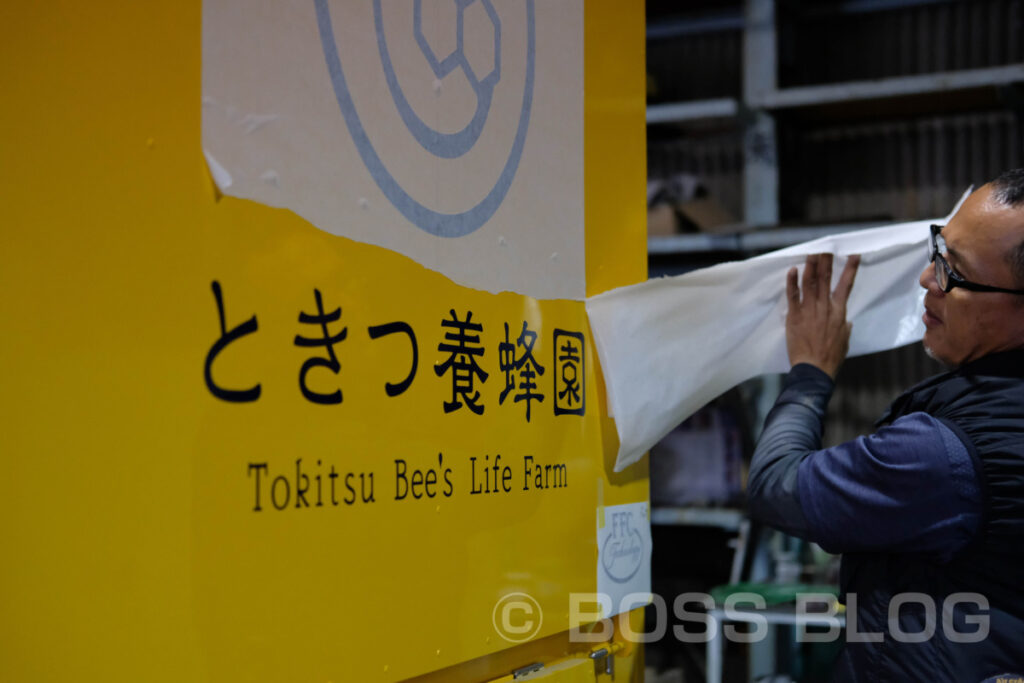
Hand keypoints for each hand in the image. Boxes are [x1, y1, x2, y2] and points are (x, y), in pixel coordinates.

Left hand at [785, 253, 860, 378]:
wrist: (814, 368)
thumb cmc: (831, 358)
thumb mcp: (844, 341)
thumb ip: (845, 328)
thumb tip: (847, 322)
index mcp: (839, 313)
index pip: (846, 285)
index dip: (850, 269)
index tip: (853, 255)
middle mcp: (825, 308)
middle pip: (826, 279)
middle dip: (826, 261)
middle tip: (826, 247)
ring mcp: (809, 311)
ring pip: (810, 283)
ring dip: (810, 266)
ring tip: (811, 252)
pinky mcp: (794, 316)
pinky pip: (792, 295)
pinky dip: (792, 282)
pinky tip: (792, 269)